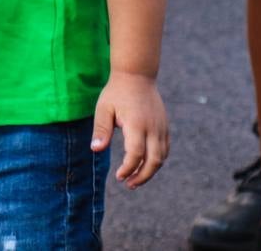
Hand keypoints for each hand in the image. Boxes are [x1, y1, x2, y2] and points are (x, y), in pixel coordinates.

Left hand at [91, 72, 168, 187]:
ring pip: (162, 157)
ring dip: (150, 171)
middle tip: (129, 185)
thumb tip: (95, 150)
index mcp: (136, 124)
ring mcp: (162, 127)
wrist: (136, 75)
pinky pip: (165, 149)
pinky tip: (145, 165)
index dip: (128, 168)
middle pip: (154, 161)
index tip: (119, 177)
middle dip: (142, 176)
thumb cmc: (116, 92)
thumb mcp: (104, 108)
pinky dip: (157, 160)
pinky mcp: (165, 126)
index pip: (136, 154)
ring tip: (135, 178)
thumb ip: (101, 129)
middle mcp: (153, 127)